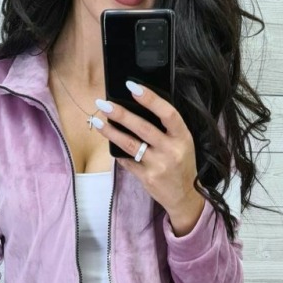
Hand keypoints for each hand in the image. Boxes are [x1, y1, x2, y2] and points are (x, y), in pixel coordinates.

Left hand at [92, 81, 206, 235]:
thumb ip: (166, 129)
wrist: (184, 196)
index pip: (167, 113)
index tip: (133, 86)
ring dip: (112, 132)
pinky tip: (109, 143)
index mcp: (183, 137)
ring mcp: (158, 165)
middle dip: (121, 114)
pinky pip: (127, 161)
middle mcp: (171, 150)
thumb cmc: (181, 164)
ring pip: (130, 145)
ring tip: (98, 121)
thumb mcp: (182, 143)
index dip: (150, 98)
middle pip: (143, 128)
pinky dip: (117, 152)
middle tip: (104, 103)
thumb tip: (138, 109)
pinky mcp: (146, 178)